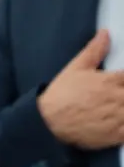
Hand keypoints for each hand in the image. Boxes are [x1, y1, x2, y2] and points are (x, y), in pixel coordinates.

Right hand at [37, 30, 123, 148]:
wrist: (49, 121)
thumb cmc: (62, 94)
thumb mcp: (75, 67)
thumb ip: (94, 50)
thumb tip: (105, 33)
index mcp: (111, 80)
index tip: (122, 82)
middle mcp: (118, 98)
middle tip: (119, 94)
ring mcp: (120, 117)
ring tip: (119, 104)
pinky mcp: (118, 134)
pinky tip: (119, 119)